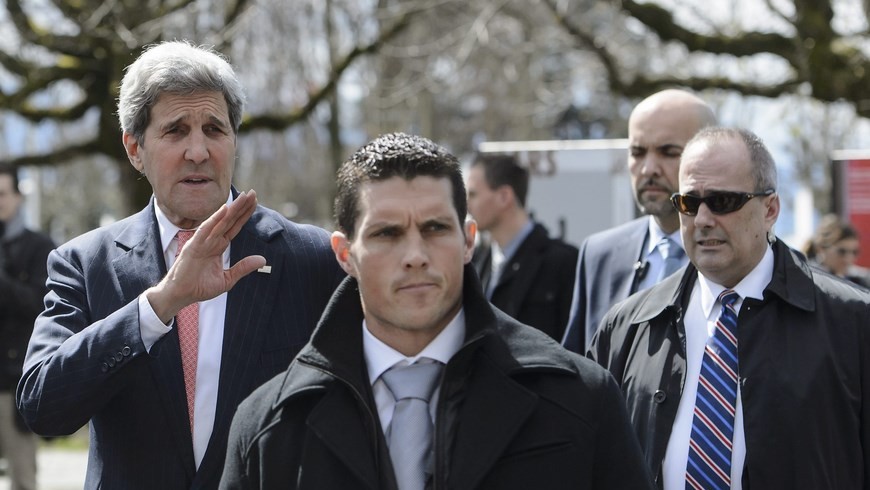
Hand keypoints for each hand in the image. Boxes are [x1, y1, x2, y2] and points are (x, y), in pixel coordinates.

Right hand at [145, 190, 266, 322]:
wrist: (181, 295)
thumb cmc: (200, 287)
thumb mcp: (228, 278)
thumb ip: (243, 267)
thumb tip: (263, 259)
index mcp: (218, 246)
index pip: (234, 226)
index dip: (244, 214)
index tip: (255, 202)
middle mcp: (211, 240)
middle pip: (229, 220)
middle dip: (241, 206)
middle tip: (253, 192)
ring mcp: (202, 242)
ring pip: (220, 221)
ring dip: (232, 209)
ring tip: (243, 197)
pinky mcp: (193, 246)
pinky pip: (205, 230)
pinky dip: (214, 220)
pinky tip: (224, 210)